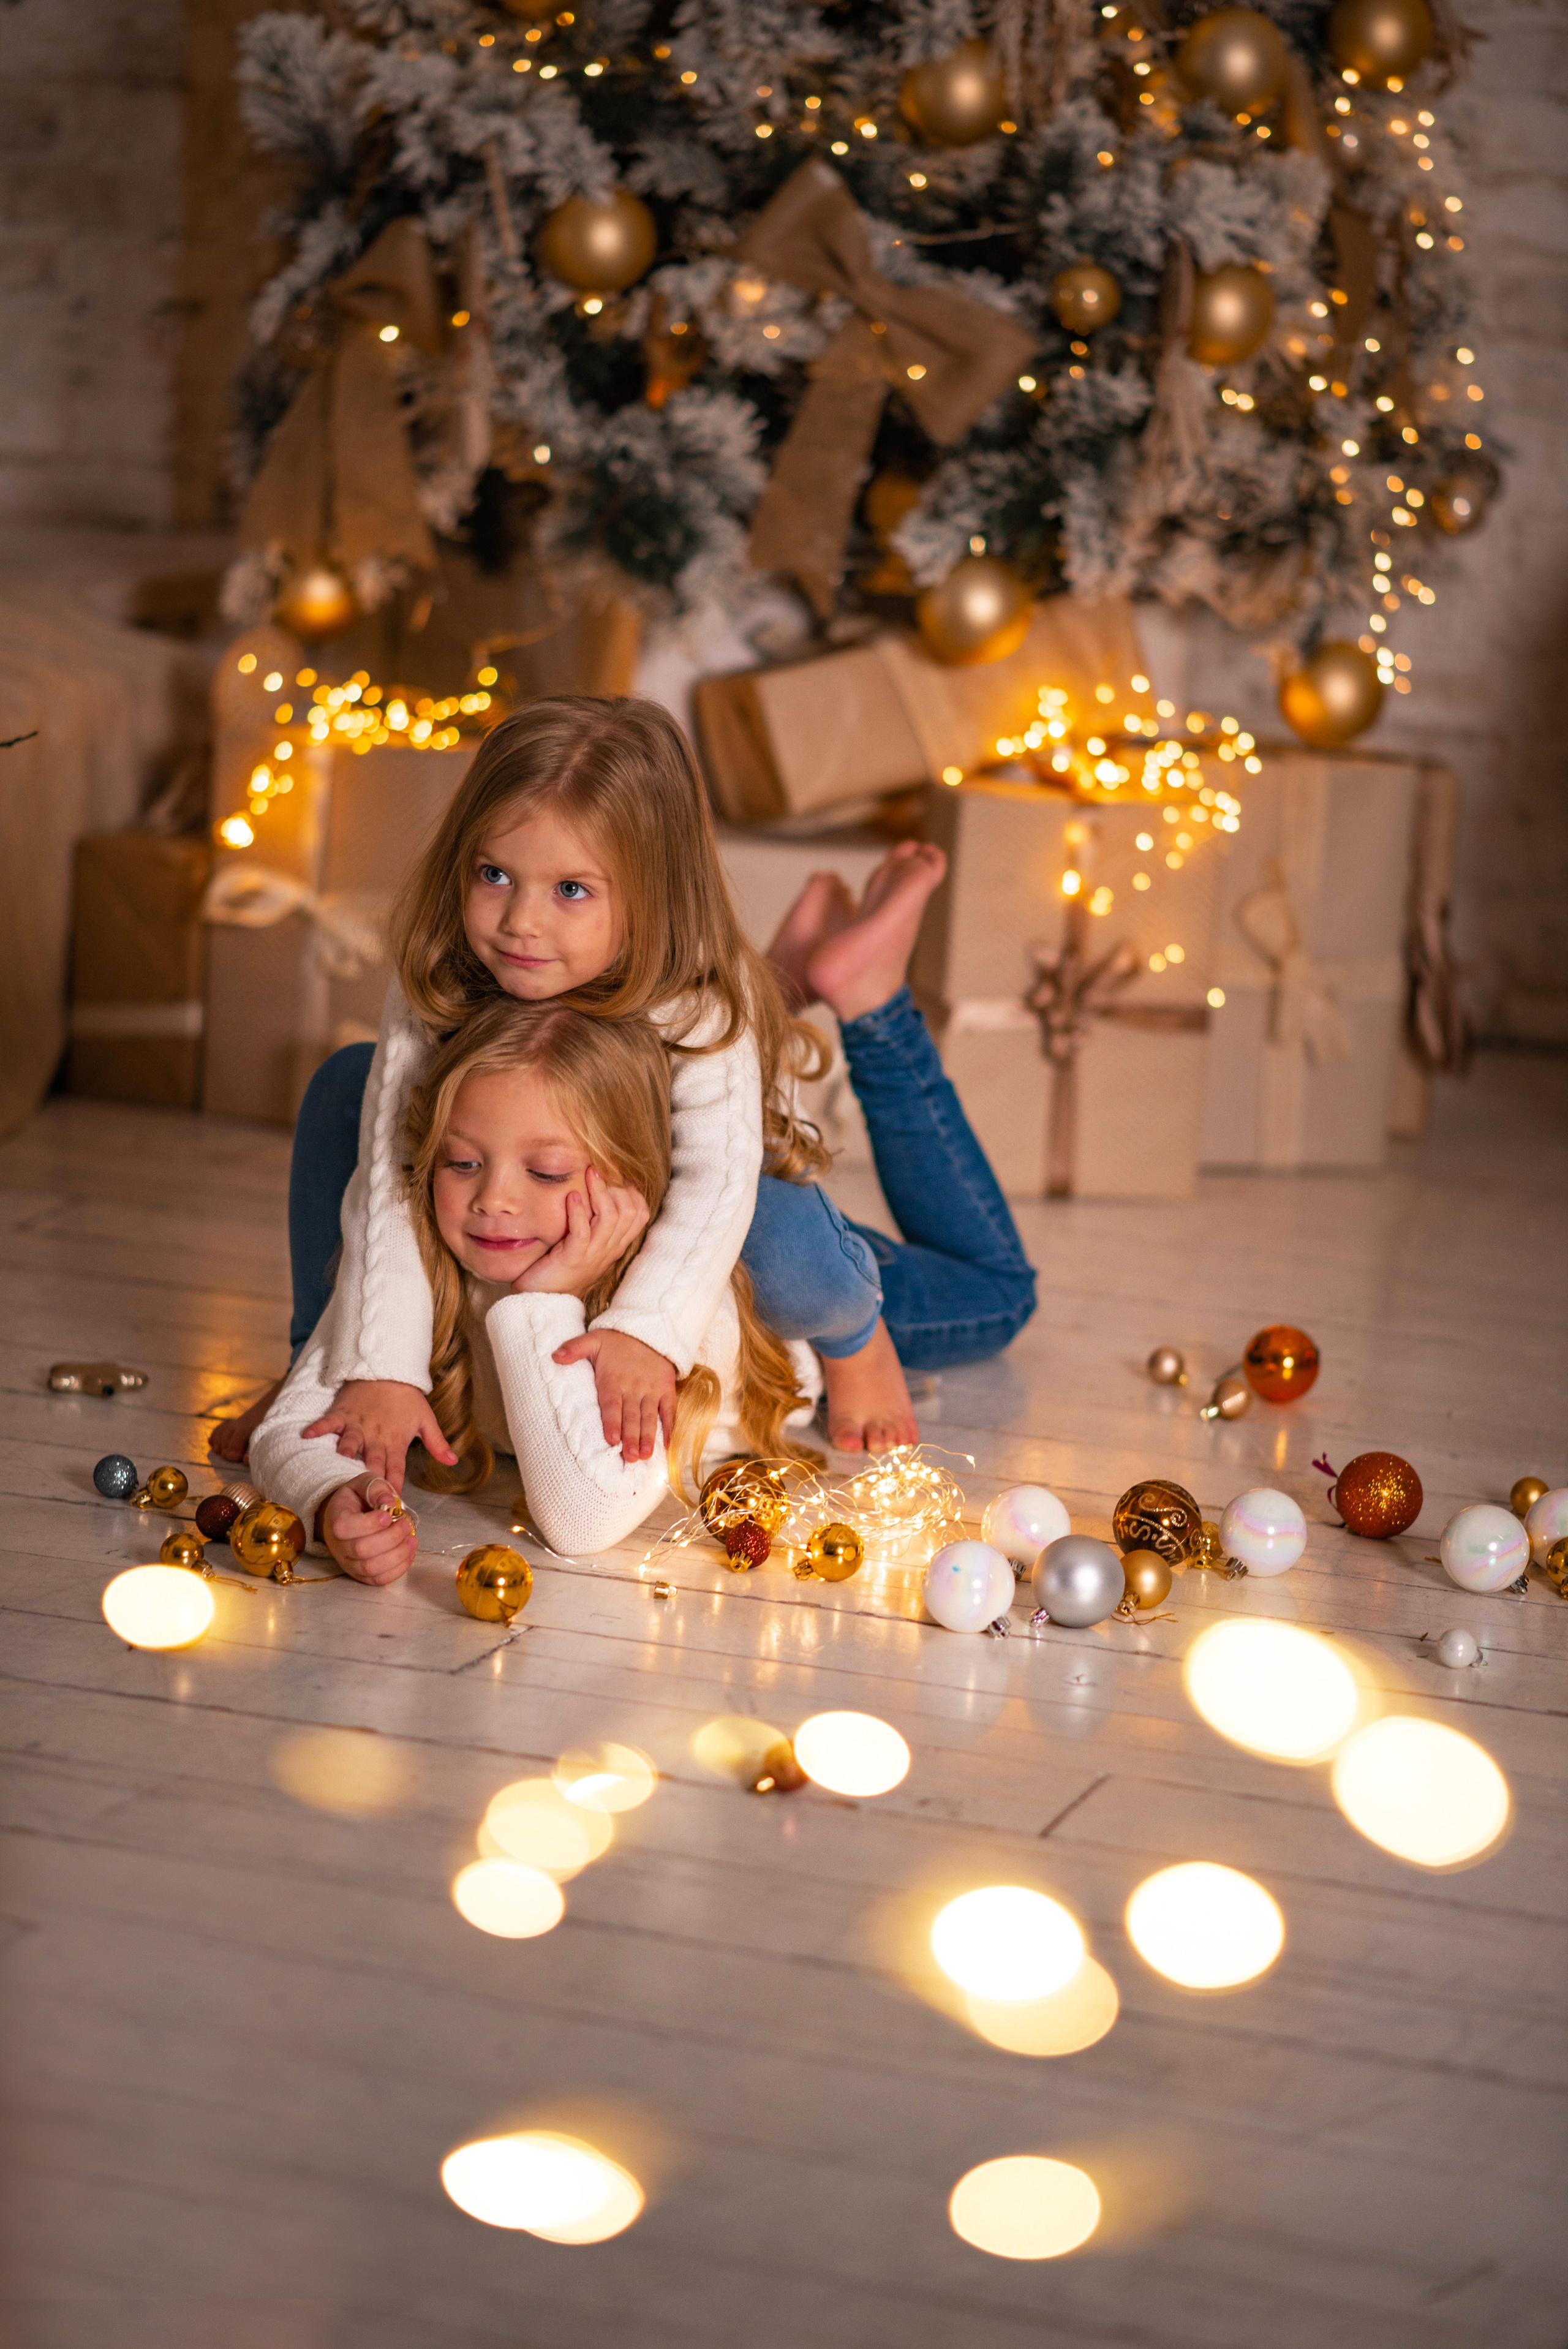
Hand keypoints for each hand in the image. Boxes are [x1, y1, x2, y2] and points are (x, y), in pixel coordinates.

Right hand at [302, 1378, 457, 1489]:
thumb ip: (438, 1443)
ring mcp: (358, 1425)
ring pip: (350, 1445)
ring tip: (338, 1474)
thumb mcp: (426, 1420)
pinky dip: (318, 1428)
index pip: (396, 1469)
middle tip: (367, 1501)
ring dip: (345, 1458)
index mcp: (396, 1441)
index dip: (395, 1487)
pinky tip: (306, 1436)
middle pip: (372, 1463)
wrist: (390, 1369)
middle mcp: (376, 1436)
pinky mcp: (343, 1413)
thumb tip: (454, 1462)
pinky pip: (329, 1422)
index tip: (393, 1507)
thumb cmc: (407, 1398)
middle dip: (371, 1482)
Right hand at [318, 1474, 415, 1586]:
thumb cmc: (356, 1500)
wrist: (347, 1517)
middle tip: (406, 1525)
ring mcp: (349, 1563)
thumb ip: (375, 1488)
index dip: (370, 1524)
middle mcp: (338, 1546)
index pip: (345, 1528)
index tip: (389, 1514)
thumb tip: (390, 1502)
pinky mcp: (361, 1575)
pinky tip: (409, 1552)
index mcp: (336, 1520)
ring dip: (397, 1555)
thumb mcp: (363, 1484)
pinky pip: (379, 1580)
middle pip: (361, 1550)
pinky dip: (398, 1569)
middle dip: (390, 1538)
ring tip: (411, 1539)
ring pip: (371, 1568)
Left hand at [511, 1167, 648, 1300]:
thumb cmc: (559, 1268)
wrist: (541, 1300)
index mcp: (614, 1245)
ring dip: (600, 1193)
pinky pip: (583, 1233)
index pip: (639, 1215)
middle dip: (617, 1186)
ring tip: (589, 1175)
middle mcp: (609, 1249)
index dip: (631, 1191)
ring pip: (611, 1219)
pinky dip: (578, 1213)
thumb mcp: (583, 1242)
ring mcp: (593, 1255)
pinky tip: (571, 1197)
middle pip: (630, 1212)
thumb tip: (595, 1188)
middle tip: (599, 1169)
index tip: (615, 1174)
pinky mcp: (573, 1260)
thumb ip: (593, 1222)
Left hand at [551, 1327, 676, 1463]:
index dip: (612, 1422)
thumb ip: (574, 1348)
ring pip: (650, 1416)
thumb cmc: (616, 1341)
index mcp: (613, 1379)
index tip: (612, 1440)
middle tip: (629, 1457)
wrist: (648, 1329)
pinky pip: (669, 1409)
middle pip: (631, 1415)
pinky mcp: (666, 1388)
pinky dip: (669, 1427)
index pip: (611, 1404)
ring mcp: (652, 1389)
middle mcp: (633, 1386)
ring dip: (648, 1437)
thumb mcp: (593, 1340)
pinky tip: (666, 1445)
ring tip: (645, 1455)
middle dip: (631, 1437)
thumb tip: (554, 1357)